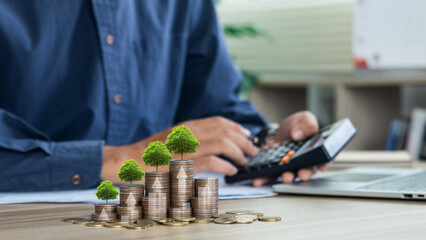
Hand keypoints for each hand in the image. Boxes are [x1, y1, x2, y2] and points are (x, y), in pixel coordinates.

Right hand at [101, 116, 258, 183]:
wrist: (128, 161)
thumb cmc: (149, 153)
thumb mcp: (171, 140)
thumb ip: (189, 139)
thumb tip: (210, 145)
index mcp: (186, 126)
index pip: (218, 121)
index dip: (236, 127)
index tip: (246, 134)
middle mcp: (188, 132)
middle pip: (224, 130)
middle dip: (243, 140)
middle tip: (252, 150)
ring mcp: (186, 146)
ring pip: (222, 142)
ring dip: (238, 152)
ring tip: (244, 160)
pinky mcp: (183, 162)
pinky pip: (212, 161)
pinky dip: (225, 166)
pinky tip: (230, 171)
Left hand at [252, 111, 326, 186]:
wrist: (280, 130)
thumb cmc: (297, 127)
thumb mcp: (305, 120)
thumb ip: (307, 125)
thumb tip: (297, 134)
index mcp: (314, 151)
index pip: (321, 159)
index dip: (323, 163)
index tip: (321, 166)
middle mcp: (303, 162)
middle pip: (306, 170)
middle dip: (304, 173)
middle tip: (302, 174)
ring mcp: (289, 167)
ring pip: (289, 175)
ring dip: (286, 178)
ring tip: (285, 178)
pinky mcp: (275, 168)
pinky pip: (270, 175)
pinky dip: (264, 178)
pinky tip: (259, 180)